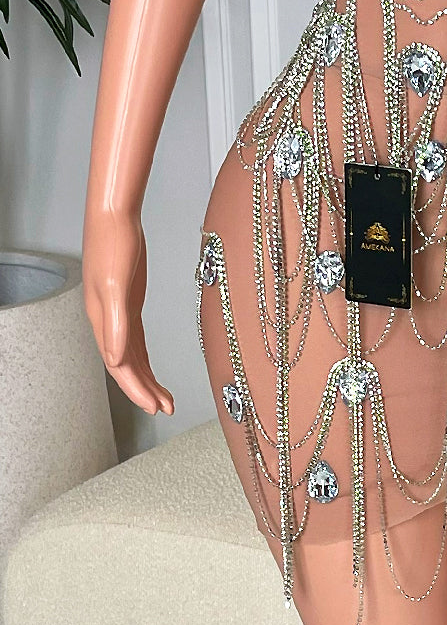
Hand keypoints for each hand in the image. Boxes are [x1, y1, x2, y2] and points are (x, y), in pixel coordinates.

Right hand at [82, 206, 174, 415]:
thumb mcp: (116, 285)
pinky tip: (151, 366)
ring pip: (131, 354)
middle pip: (126, 365)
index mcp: (103, 320)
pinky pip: (135, 338)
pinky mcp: (129, 300)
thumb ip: (116, 324)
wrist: (114, 216)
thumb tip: (116, 360)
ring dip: (146, 377)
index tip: (154, 407)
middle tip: (165, 408)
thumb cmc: (113, 245)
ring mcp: (118, 311)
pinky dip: (143, 355)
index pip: (120, 366)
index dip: (136, 389)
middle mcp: (108, 321)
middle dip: (144, 389)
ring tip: (164, 398)